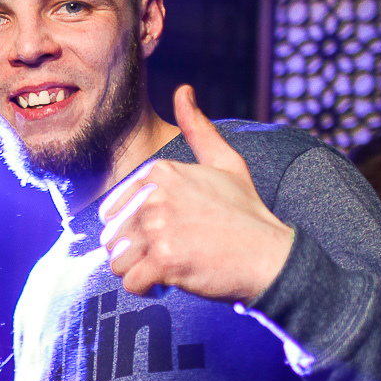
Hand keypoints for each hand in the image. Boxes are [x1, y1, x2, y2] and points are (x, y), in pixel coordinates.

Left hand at [100, 87, 293, 301]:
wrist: (268, 256)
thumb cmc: (245, 213)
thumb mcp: (226, 162)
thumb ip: (199, 128)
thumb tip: (183, 91)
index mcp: (161, 171)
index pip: (111, 210)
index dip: (135, 230)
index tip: (170, 231)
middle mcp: (155, 195)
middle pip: (111, 237)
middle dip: (135, 252)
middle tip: (174, 251)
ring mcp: (158, 227)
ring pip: (116, 261)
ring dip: (140, 271)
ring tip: (173, 264)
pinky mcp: (163, 260)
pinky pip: (131, 283)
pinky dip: (149, 289)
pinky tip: (174, 279)